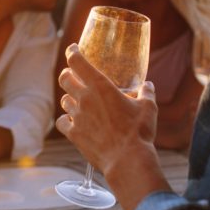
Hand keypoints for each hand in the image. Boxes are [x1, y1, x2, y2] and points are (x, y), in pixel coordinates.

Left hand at [55, 44, 157, 175]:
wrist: (127, 159)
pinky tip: (72, 121)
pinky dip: (65, 120)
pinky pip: (61, 121)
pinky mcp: (73, 133)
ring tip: (78, 101)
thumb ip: (146, 93)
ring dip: (70, 98)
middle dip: (68, 74)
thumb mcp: (148, 108)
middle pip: (65, 78)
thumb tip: (148, 85)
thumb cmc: (139, 132)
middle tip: (73, 76)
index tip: (73, 49)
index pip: (77, 61)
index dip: (72, 52)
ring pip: (64, 100)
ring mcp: (76, 116)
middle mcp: (84, 98)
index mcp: (100, 86)